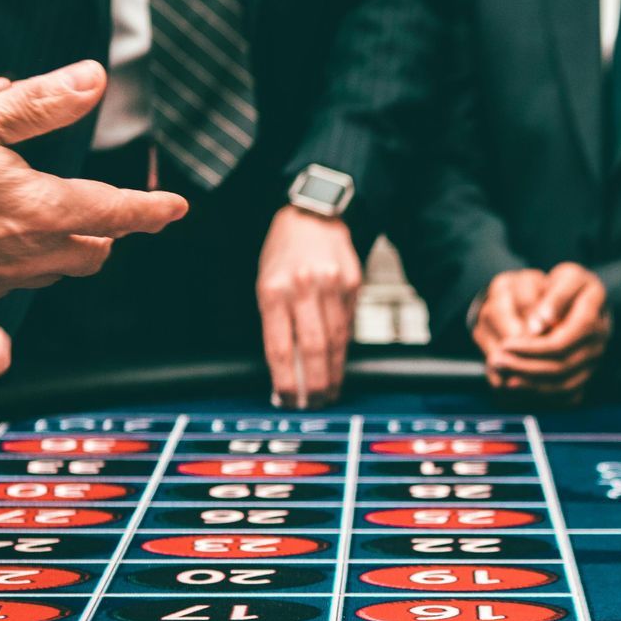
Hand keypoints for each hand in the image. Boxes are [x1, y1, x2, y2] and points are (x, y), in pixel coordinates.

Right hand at [0, 60, 188, 308]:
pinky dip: (14, 262)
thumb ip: (39, 103)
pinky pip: (8, 282)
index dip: (152, 209)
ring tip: (44, 220)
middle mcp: (28, 255)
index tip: (175, 208)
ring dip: (60, 248)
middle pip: (92, 252)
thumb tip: (91, 80)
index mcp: (41, 210)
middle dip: (106, 233)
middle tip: (104, 211)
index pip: (118, 214)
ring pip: (52, 271)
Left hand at [258, 207, 361, 409]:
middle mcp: (304, 288)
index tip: (286, 401)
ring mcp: (332, 285)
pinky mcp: (354, 284)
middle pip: (313, 349)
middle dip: (314, 384)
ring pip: (336, 341)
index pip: (280, 348)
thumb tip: (287, 370)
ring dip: (333, 372)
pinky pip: (349, 324)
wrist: (312, 216)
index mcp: (273, 290)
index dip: (284, 381)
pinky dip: (344, 347)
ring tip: (330, 391)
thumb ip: (276, 324)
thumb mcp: (266, 284)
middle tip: (314, 404)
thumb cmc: (282, 254)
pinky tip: (339, 362)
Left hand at [482, 263, 610, 403]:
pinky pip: (565, 396)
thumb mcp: (568, 277)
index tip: (505, 344)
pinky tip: (518, 387)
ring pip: (563, 387)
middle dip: (525, 368)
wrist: (586, 299)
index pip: (560, 343)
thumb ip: (557, 297)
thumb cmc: (572, 285)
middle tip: (497, 362)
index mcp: (593, 319)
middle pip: (560, 368)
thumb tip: (542, 322)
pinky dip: (540, 395)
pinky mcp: (584, 376)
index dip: (531, 348)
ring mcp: (592, 363)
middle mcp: (596, 345)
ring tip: (503, 378)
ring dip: (530, 385)